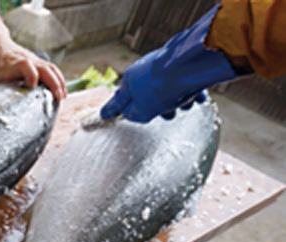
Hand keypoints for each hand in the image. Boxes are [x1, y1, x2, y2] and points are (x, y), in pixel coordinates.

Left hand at [0, 4, 66, 99]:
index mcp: (11, 63)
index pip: (25, 65)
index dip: (30, 74)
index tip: (33, 86)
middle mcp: (25, 59)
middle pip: (44, 67)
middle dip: (53, 81)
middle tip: (58, 96)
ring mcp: (33, 60)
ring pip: (51, 68)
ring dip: (58, 81)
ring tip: (62, 97)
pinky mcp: (37, 61)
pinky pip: (51, 68)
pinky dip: (58, 78)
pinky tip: (61, 91)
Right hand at [100, 5, 236, 122]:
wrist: (189, 68)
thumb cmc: (162, 89)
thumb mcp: (142, 110)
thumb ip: (133, 114)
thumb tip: (130, 114)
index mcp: (130, 81)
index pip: (117, 101)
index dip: (111, 110)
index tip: (104, 115)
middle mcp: (145, 71)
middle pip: (148, 97)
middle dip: (160, 109)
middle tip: (167, 114)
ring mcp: (164, 66)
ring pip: (169, 91)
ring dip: (178, 101)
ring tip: (186, 103)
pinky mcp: (183, 64)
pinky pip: (185, 83)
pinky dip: (192, 91)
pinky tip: (199, 96)